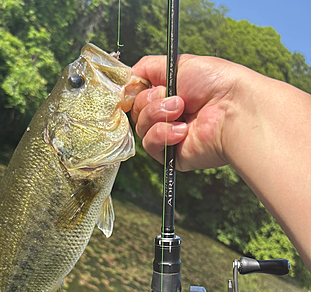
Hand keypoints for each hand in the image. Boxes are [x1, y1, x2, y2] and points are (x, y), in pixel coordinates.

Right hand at [131, 54, 249, 170]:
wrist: (234, 110)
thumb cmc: (216, 83)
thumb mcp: (179, 64)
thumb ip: (149, 67)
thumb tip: (128, 76)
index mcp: (169, 93)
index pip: (137, 93)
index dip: (134, 90)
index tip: (138, 85)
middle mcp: (168, 114)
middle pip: (136, 110)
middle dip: (151, 101)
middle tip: (177, 98)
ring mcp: (169, 135)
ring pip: (141, 127)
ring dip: (158, 115)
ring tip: (182, 110)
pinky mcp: (171, 155)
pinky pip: (150, 144)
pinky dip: (163, 134)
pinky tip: (184, 130)